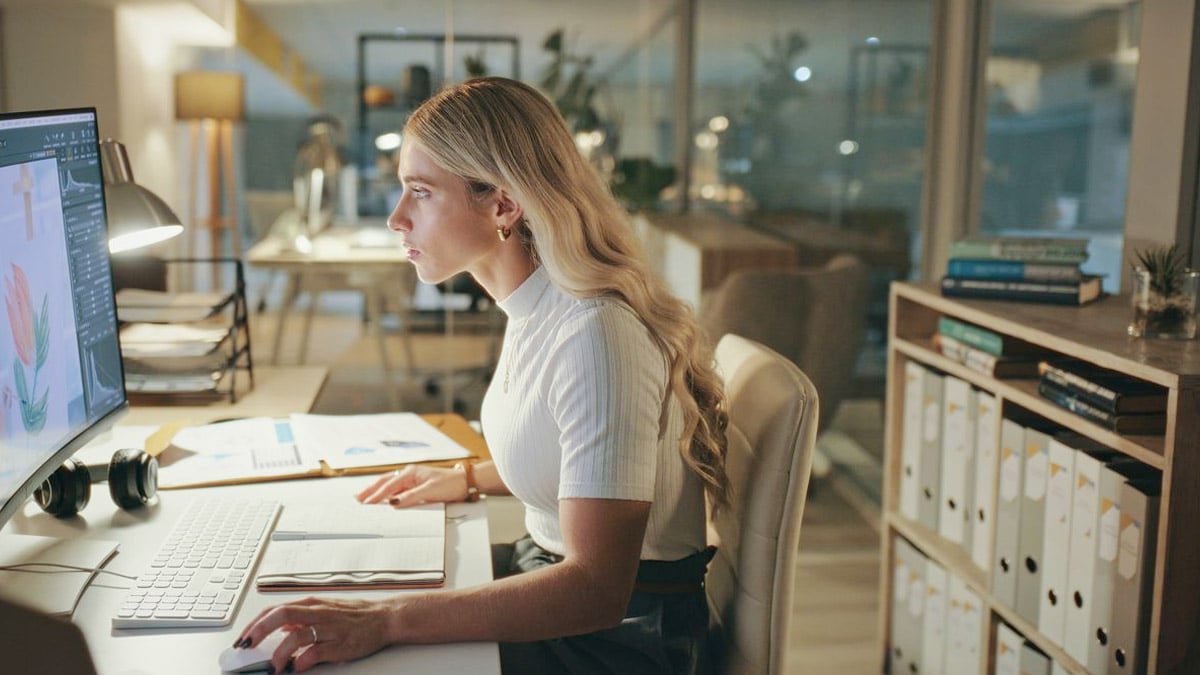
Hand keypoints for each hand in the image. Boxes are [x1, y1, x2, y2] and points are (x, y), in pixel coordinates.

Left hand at [233, 596, 395, 672]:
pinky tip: (297, 667)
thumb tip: (278, 626)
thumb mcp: (324, 610)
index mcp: (311, 604)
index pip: (275, 609)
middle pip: (281, 615)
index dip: (255, 623)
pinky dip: (302, 661)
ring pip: (297, 635)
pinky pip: (315, 653)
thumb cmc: (355, 614)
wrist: (384, 618)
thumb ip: (301, 617)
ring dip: (280, 653)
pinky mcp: (340, 644)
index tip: (242, 639)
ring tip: (274, 666)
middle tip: (247, 647)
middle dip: (259, 631)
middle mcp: (318, 613)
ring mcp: (329, 628)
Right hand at [356, 465, 467, 506]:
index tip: (366, 503)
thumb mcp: (431, 490)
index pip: (390, 485)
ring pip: (389, 485)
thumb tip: (394, 503)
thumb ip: (412, 496)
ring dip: (376, 491)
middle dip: (370, 490)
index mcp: (411, 472)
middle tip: (357, 499)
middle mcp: (409, 474)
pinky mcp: (415, 485)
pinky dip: (387, 494)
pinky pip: (397, 489)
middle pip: (385, 482)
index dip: (377, 495)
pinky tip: (382, 499)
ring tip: (363, 497)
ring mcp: (411, 479)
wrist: (464, 482)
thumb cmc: (450, 484)